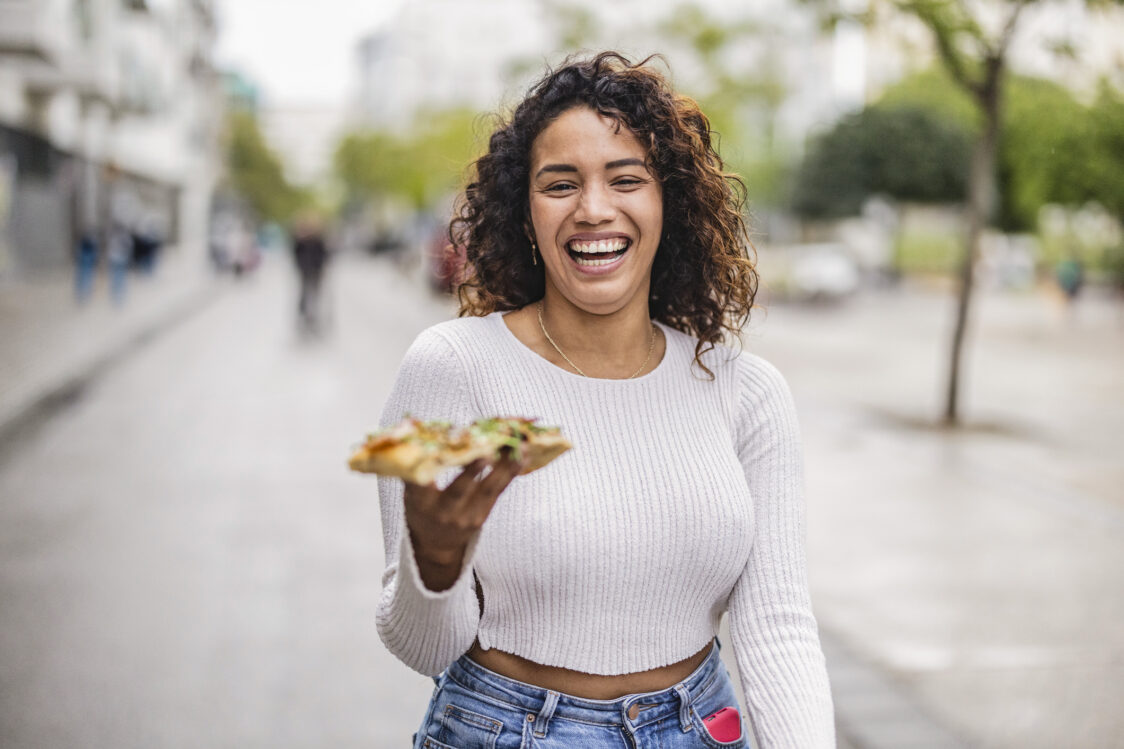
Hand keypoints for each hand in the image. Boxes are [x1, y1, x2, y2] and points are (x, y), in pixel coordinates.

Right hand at [403, 451, 523, 590]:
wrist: (436, 543)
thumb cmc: (423, 509)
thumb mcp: (412, 493)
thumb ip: (418, 470)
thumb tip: (421, 433)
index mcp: (420, 503)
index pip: (420, 486)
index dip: (426, 471)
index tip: (434, 454)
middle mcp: (443, 512)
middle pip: (458, 491)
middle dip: (471, 472)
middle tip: (483, 454)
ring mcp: (465, 516)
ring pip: (487, 489)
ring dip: (504, 466)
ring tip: (518, 447)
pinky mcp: (482, 516)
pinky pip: (498, 491)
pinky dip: (510, 472)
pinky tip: (522, 456)